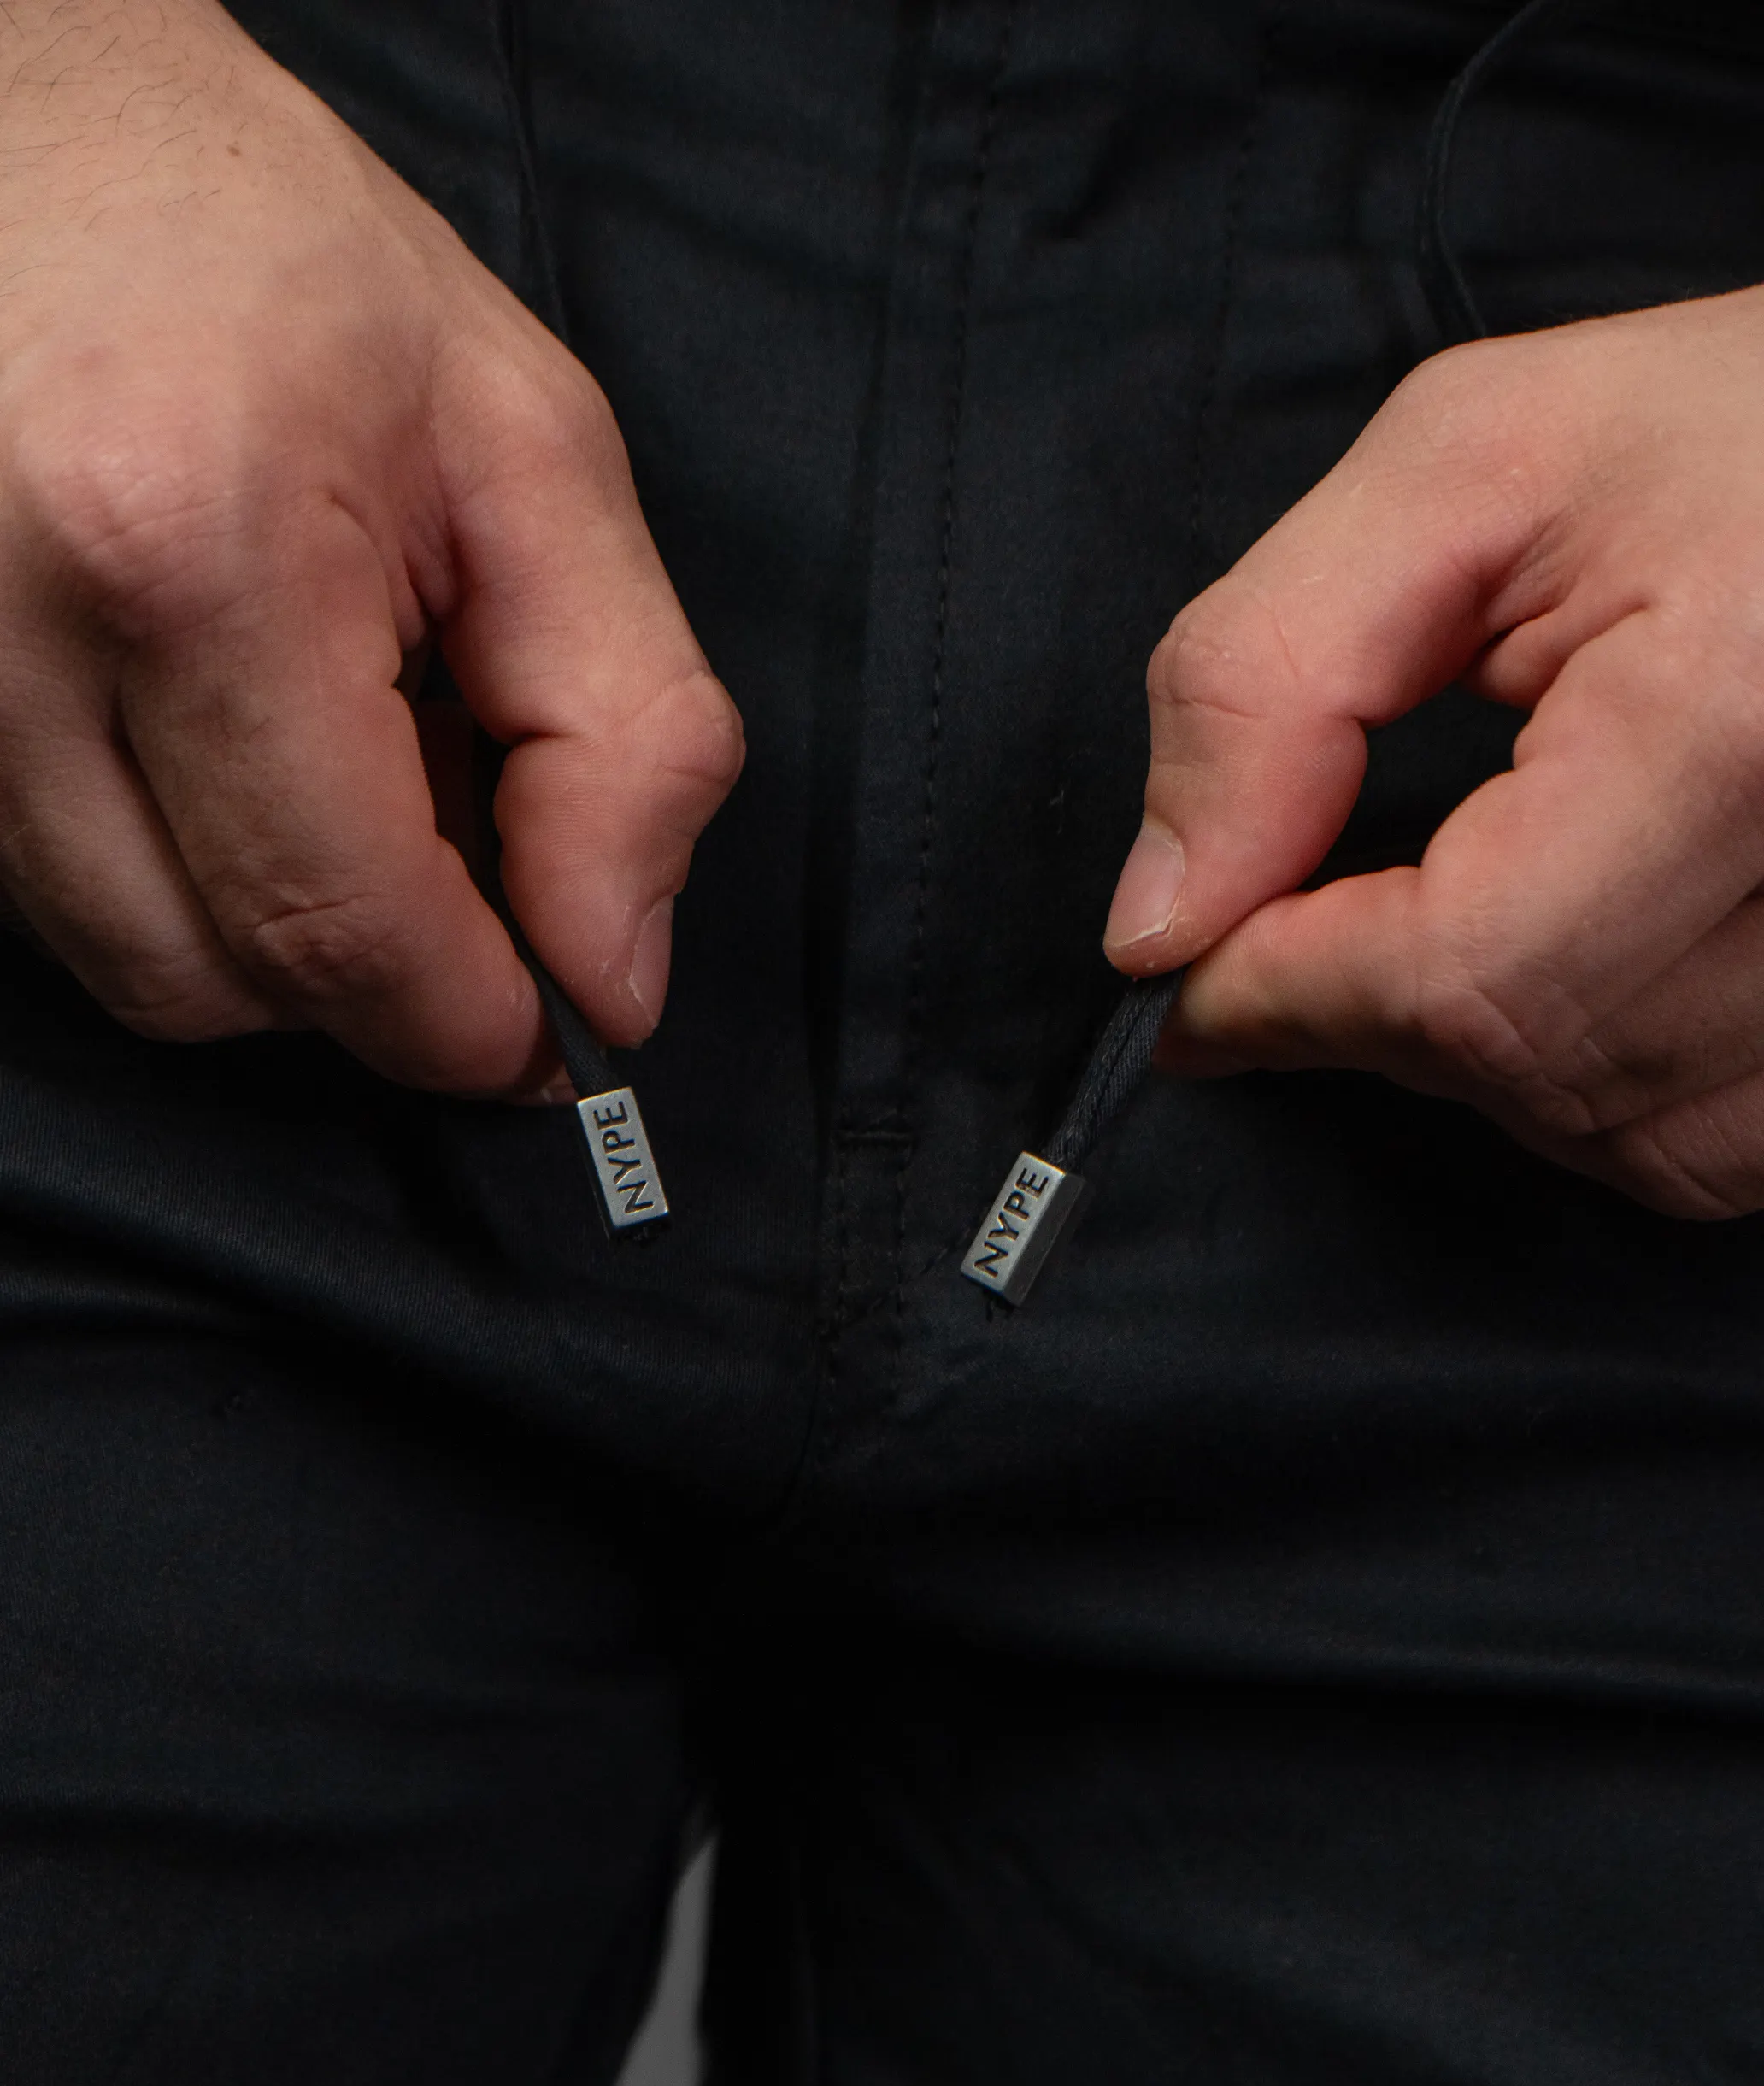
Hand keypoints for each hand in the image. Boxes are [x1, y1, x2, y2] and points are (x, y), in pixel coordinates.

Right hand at [0, 0, 740, 1091]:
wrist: (33, 127)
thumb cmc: (285, 269)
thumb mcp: (532, 455)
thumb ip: (624, 732)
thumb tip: (612, 978)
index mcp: (195, 550)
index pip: (343, 931)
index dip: (471, 1022)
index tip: (544, 1021)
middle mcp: (8, 635)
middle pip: (218, 982)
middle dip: (369, 972)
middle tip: (443, 828)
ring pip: (126, 961)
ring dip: (262, 919)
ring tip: (318, 739)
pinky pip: (53, 894)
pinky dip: (169, 869)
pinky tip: (215, 739)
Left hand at [1105, 287, 1763, 1216]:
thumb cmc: (1734, 428)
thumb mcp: (1465, 467)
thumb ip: (1270, 679)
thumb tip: (1158, 924)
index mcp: (1735, 725)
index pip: (1461, 977)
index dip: (1284, 994)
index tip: (1191, 975)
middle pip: (1539, 1069)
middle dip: (1377, 1016)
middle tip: (1318, 920)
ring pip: (1637, 1144)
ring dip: (1498, 1066)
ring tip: (1472, 919)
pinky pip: (1730, 1149)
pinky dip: (1619, 1101)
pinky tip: (1583, 979)